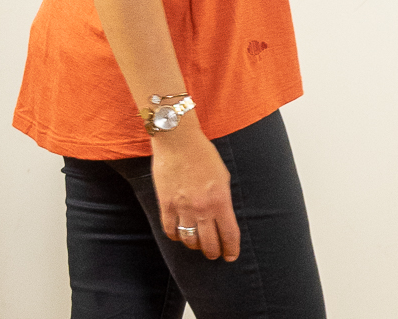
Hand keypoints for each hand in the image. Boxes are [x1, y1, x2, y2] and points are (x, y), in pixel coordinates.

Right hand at [151, 124, 240, 260]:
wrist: (178, 140)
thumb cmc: (203, 153)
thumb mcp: (223, 175)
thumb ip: (223, 198)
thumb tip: (222, 215)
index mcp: (220, 200)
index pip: (229, 235)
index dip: (231, 250)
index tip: (231, 256)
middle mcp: (203, 208)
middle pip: (210, 244)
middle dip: (214, 252)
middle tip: (214, 253)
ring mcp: (183, 208)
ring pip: (190, 241)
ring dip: (195, 246)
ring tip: (197, 244)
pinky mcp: (166, 204)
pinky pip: (170, 231)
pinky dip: (176, 236)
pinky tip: (179, 234)